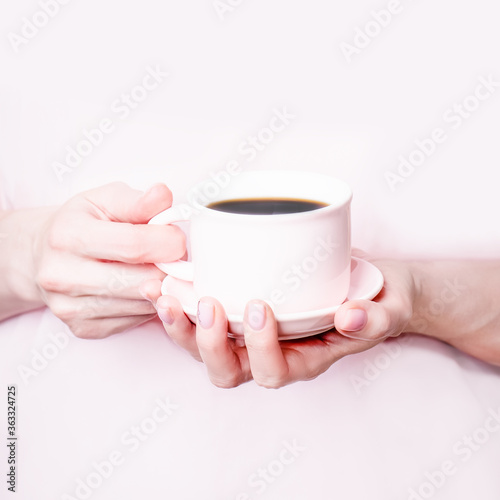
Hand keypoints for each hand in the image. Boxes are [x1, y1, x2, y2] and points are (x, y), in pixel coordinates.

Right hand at [32, 182, 184, 337]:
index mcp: (67, 235)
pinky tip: (141, 287)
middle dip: (169, 268)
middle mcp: (62, 275)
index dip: (169, 242)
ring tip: (157, 269)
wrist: (42, 256)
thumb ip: (138, 201)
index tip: (178, 238)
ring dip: (162, 288)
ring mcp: (70, 307)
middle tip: (173, 257)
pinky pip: (134, 321)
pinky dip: (147, 305)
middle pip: (141, 281)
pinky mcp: (82, 328)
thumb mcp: (105, 199)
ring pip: (141, 305)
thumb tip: (163, 195)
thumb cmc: (81, 223)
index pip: (134, 245)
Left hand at [141, 258, 416, 387]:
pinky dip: (180, 306)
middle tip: (208, 304)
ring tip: (166, 297)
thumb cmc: (375, 303)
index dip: (260, 348)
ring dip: (181, 328)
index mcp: (303, 359)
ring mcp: (253, 334)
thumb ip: (373, 320)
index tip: (261, 306)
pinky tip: (166, 282)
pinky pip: (204, 319)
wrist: (371, 288)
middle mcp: (272, 353)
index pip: (273, 371)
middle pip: (228, 371)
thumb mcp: (386, 311)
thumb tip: (350, 316)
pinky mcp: (241, 311)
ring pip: (205, 350)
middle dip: (209, 344)